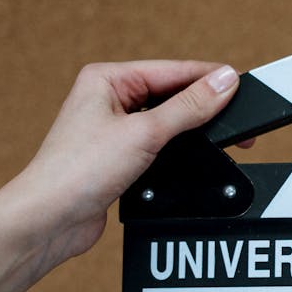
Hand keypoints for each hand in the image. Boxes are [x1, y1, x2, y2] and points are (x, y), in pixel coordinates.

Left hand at [0, 60, 253, 271]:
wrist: (50, 220)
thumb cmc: (77, 171)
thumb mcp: (145, 132)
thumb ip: (189, 107)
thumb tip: (225, 81)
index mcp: (107, 78)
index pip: (172, 71)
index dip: (209, 79)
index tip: (241, 86)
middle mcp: (108, 99)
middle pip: (172, 95)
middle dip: (204, 108)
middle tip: (238, 121)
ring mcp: (113, 129)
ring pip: (167, 122)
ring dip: (191, 131)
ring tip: (220, 138)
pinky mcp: (118, 158)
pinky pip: (159, 145)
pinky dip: (178, 151)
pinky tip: (193, 157)